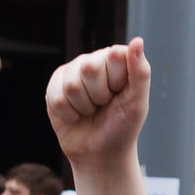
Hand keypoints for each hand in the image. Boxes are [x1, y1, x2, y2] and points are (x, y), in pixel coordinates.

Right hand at [46, 38, 151, 167]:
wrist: (100, 153)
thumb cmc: (123, 127)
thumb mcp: (137, 103)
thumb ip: (140, 72)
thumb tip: (137, 41)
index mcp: (117, 60)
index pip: (113, 56)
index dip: (117, 82)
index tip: (121, 95)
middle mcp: (93, 60)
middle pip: (88, 68)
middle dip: (99, 96)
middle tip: (104, 105)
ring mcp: (72, 72)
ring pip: (72, 85)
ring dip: (84, 107)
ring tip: (91, 111)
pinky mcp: (54, 87)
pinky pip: (58, 98)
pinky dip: (70, 114)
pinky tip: (76, 115)